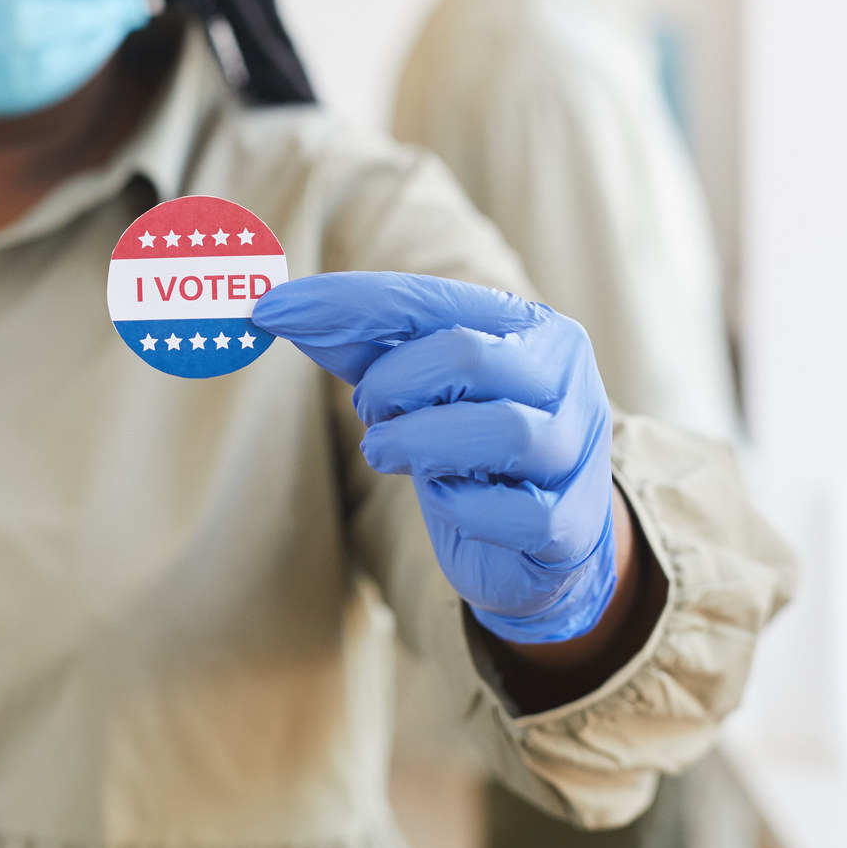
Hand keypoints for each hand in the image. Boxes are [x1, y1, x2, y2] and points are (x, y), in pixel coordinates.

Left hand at [252, 272, 620, 643]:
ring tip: (389, 453)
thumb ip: (361, 347)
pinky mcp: (573, 523)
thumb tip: (276, 307)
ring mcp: (578, 449)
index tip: (269, 309)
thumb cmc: (471, 449)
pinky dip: (464, 510)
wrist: (544, 547)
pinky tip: (451, 505)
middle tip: (369, 414)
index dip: (343, 303)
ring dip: (419, 444)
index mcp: (527, 327)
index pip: (427, 300)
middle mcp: (565, 375)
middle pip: (465, 356)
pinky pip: (516, 512)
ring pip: (502, 430)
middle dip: (393, 386)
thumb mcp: (417, 390)